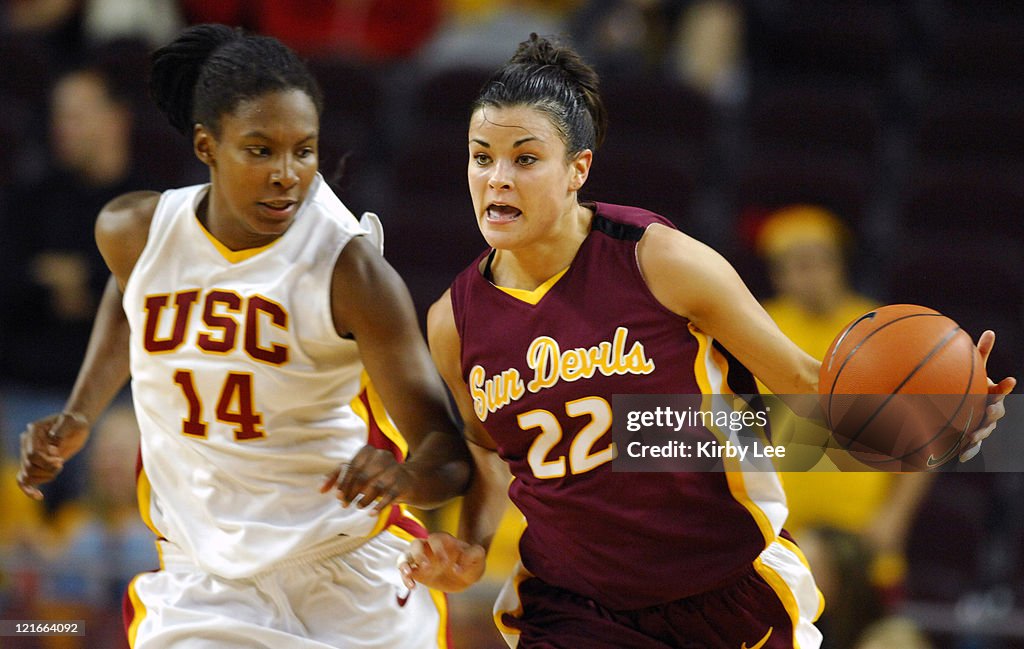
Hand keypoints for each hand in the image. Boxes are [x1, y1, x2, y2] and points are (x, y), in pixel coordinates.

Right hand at [17, 411, 90, 499]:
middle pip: (29, 466)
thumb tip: (53, 450)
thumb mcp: (72, 422)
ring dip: (44, 477)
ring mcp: (28, 454)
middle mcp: (27, 442)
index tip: (60, 460)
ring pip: (27, 474)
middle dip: (47, 470)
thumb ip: (61, 433)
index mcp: (33, 431)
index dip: (46, 462)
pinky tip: (39, 496)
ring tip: (58, 469)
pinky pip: (23, 480)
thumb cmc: (75, 422)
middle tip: (61, 464)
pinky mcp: (34, 464)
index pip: (32, 454)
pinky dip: (28, 489)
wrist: (76, 426)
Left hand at [320, 444, 411, 511]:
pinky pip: (389, 496)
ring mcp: (394, 470)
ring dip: (364, 499)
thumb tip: (320, 489)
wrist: (406, 480)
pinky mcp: (401, 484)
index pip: (352, 467)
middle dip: (351, 493)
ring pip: (375, 487)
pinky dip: (379, 506)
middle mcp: (382, 456)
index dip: (343, 483)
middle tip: (344, 504)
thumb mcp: (356, 471)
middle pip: (362, 477)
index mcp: (368, 451)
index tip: (338, 496)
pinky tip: (371, 513)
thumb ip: (337, 477)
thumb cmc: (374, 475)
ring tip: (358, 506)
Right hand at [398, 532, 485, 591]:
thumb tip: (457, 568)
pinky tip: (412, 587)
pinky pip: (405, 571)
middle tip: (426, 567)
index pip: (436, 539)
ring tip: (408, 574)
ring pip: (405, 555)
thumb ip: (473, 555)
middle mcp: (429, 547)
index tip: (446, 562)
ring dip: (404, 564)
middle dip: (419, 555)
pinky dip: (405, 578)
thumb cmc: (472, 561)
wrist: (466, 573)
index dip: (438, 549)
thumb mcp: (478, 556)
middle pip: (416, 544)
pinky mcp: (417, 571)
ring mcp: (421, 559)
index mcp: (444, 541)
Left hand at [960, 330, 1015, 461]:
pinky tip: (961, 457)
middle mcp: (990, 412)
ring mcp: (983, 426)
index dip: (1004, 386)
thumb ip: (981, 354)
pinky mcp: (972, 439)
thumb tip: (990, 332)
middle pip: (996, 413)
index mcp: (991, 395)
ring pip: (985, 431)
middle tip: (988, 409)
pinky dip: (969, 451)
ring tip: (973, 435)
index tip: (1009, 380)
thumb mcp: (974, 370)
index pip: (1000, 390)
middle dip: (994, 411)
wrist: (962, 409)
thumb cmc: (970, 386)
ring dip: (980, 433)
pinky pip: (972, 447)